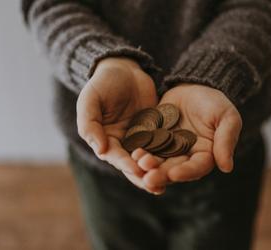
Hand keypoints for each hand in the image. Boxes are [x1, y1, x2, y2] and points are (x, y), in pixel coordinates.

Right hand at [76, 57, 159, 183]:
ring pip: (149, 159)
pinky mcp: (156, 131)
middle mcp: (123, 144)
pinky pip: (162, 145)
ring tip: (167, 182)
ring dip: (157, 171)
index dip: (125, 164)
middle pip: (133, 164)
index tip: (137, 170)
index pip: (115, 156)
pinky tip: (180, 163)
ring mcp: (140, 139)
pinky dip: (168, 155)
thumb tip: (100, 150)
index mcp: (105, 139)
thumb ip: (90, 124)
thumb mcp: (90, 100)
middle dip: (143, 175)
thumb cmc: (103, 83)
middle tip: (156, 186)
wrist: (124, 69)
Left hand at [131, 83, 241, 191]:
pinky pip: (145, 147)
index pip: (196, 168)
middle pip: (173, 169)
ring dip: (147, 166)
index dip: (186, 172)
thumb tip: (227, 167)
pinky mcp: (153, 139)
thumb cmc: (214, 102)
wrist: (192, 86)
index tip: (174, 174)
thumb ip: (226, 140)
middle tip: (148, 178)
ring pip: (157, 162)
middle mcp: (185, 157)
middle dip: (161, 174)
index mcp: (205, 155)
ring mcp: (167, 149)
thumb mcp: (226, 117)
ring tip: (138, 164)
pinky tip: (131, 153)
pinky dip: (139, 152)